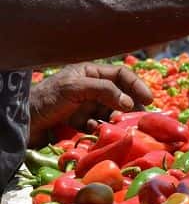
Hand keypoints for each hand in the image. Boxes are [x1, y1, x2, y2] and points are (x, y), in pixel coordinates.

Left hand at [28, 64, 152, 146]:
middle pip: (120, 94)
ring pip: (111, 111)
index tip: (149, 99)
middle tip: (139, 117)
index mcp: (90, 73)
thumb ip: (105, 91)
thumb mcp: (76, 88)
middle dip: (129, 105)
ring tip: (116, 125)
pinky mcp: (81, 122)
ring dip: (115, 118)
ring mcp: (86, 105)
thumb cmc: (47, 98)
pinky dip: (101, 128)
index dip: (137, 85)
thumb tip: (131, 102)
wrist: (23, 122)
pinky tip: (95, 131)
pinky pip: (99, 125)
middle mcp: (90, 88)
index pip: (121, 75)